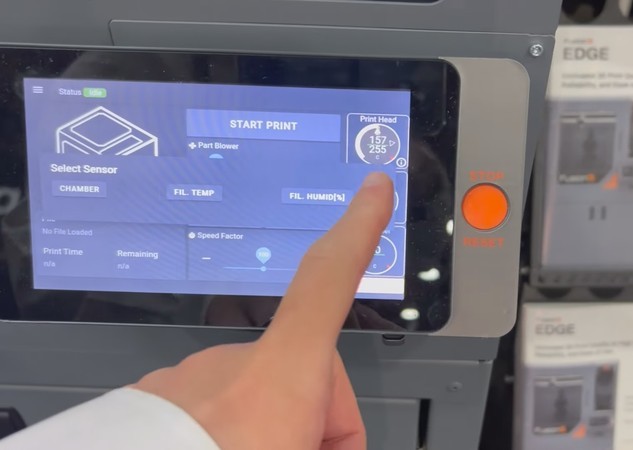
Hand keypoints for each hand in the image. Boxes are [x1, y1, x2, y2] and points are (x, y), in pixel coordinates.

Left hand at [133, 172, 393, 449]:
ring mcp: (182, 383)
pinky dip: (221, 437)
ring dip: (265, 435)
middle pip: (307, 377)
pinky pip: (209, 409)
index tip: (372, 190)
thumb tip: (340, 433)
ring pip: (255, 397)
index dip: (358, 232)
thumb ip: (339, 434)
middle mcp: (226, 369)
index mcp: (275, 384)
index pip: (327, 283)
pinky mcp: (149, 403)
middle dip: (317, 426)